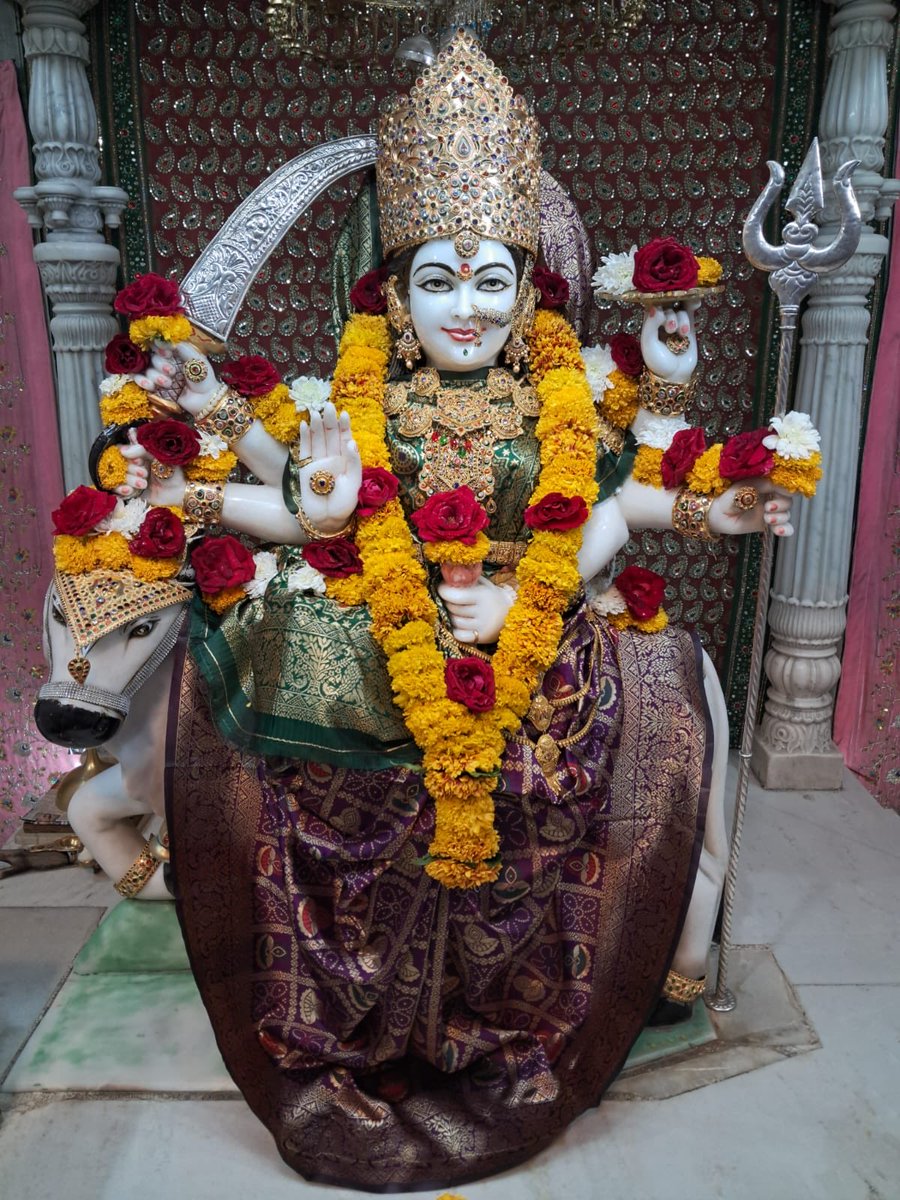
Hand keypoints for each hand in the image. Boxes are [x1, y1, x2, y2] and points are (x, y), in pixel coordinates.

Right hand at [117, 429, 185, 507]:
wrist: (177, 492)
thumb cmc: (172, 472)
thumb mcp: (159, 456)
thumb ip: (142, 450)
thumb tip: (123, 451)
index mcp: (139, 454)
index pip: (122, 449)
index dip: (126, 454)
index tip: (139, 461)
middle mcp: (132, 465)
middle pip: (119, 464)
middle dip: (131, 469)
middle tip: (144, 473)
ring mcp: (130, 478)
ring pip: (117, 476)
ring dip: (128, 480)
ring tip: (143, 484)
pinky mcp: (130, 491)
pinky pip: (117, 489)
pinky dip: (121, 489)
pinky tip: (130, 490)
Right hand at [134, 340, 217, 415]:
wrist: (205, 399)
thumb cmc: (203, 378)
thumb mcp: (197, 359)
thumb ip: (182, 348)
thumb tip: (164, 340)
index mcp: (174, 353)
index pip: (159, 344)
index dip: (159, 347)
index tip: (168, 353)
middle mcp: (165, 362)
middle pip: (152, 357)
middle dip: (161, 365)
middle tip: (172, 372)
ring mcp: (159, 374)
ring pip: (147, 369)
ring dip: (156, 376)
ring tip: (169, 384)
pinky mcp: (154, 387)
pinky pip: (140, 380)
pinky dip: (142, 381)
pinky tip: (150, 385)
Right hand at [296, 403, 361, 534]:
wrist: (326, 519)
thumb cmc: (343, 503)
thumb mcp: (354, 483)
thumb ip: (354, 462)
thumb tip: (350, 442)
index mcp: (346, 461)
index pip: (345, 439)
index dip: (344, 426)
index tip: (344, 414)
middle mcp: (332, 458)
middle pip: (331, 435)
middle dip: (330, 420)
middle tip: (328, 405)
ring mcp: (318, 461)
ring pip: (317, 439)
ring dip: (316, 425)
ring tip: (315, 411)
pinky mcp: (305, 467)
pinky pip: (304, 449)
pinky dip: (304, 436)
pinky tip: (303, 424)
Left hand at [437, 576, 514, 643]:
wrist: (511, 615)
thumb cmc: (492, 597)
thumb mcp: (484, 584)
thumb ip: (468, 579)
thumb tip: (447, 575)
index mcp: (483, 595)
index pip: (455, 595)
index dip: (443, 591)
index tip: (442, 588)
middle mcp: (484, 611)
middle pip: (453, 608)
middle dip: (447, 602)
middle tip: (450, 598)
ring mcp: (483, 626)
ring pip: (454, 621)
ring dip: (451, 616)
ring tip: (456, 610)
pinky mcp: (482, 638)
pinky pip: (459, 635)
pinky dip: (455, 630)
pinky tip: (459, 624)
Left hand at [640, 300, 698, 383]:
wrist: (674, 375)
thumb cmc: (657, 361)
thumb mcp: (648, 343)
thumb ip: (650, 324)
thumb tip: (656, 307)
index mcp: (649, 321)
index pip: (652, 302)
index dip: (658, 300)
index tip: (662, 308)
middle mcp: (662, 319)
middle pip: (667, 304)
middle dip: (670, 313)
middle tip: (670, 329)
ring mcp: (676, 321)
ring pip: (680, 309)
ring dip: (681, 320)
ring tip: (681, 334)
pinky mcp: (689, 324)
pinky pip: (690, 309)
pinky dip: (693, 304)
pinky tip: (695, 303)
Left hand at [709, 479, 793, 537]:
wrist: (716, 514)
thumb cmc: (726, 497)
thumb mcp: (740, 487)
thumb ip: (757, 485)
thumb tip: (773, 484)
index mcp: (765, 484)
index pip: (782, 485)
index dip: (785, 488)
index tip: (783, 491)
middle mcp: (769, 497)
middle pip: (787, 500)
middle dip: (782, 505)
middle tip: (768, 508)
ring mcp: (769, 511)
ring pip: (786, 514)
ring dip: (781, 517)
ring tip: (768, 519)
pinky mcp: (767, 524)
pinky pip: (783, 527)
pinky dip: (785, 529)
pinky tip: (779, 530)